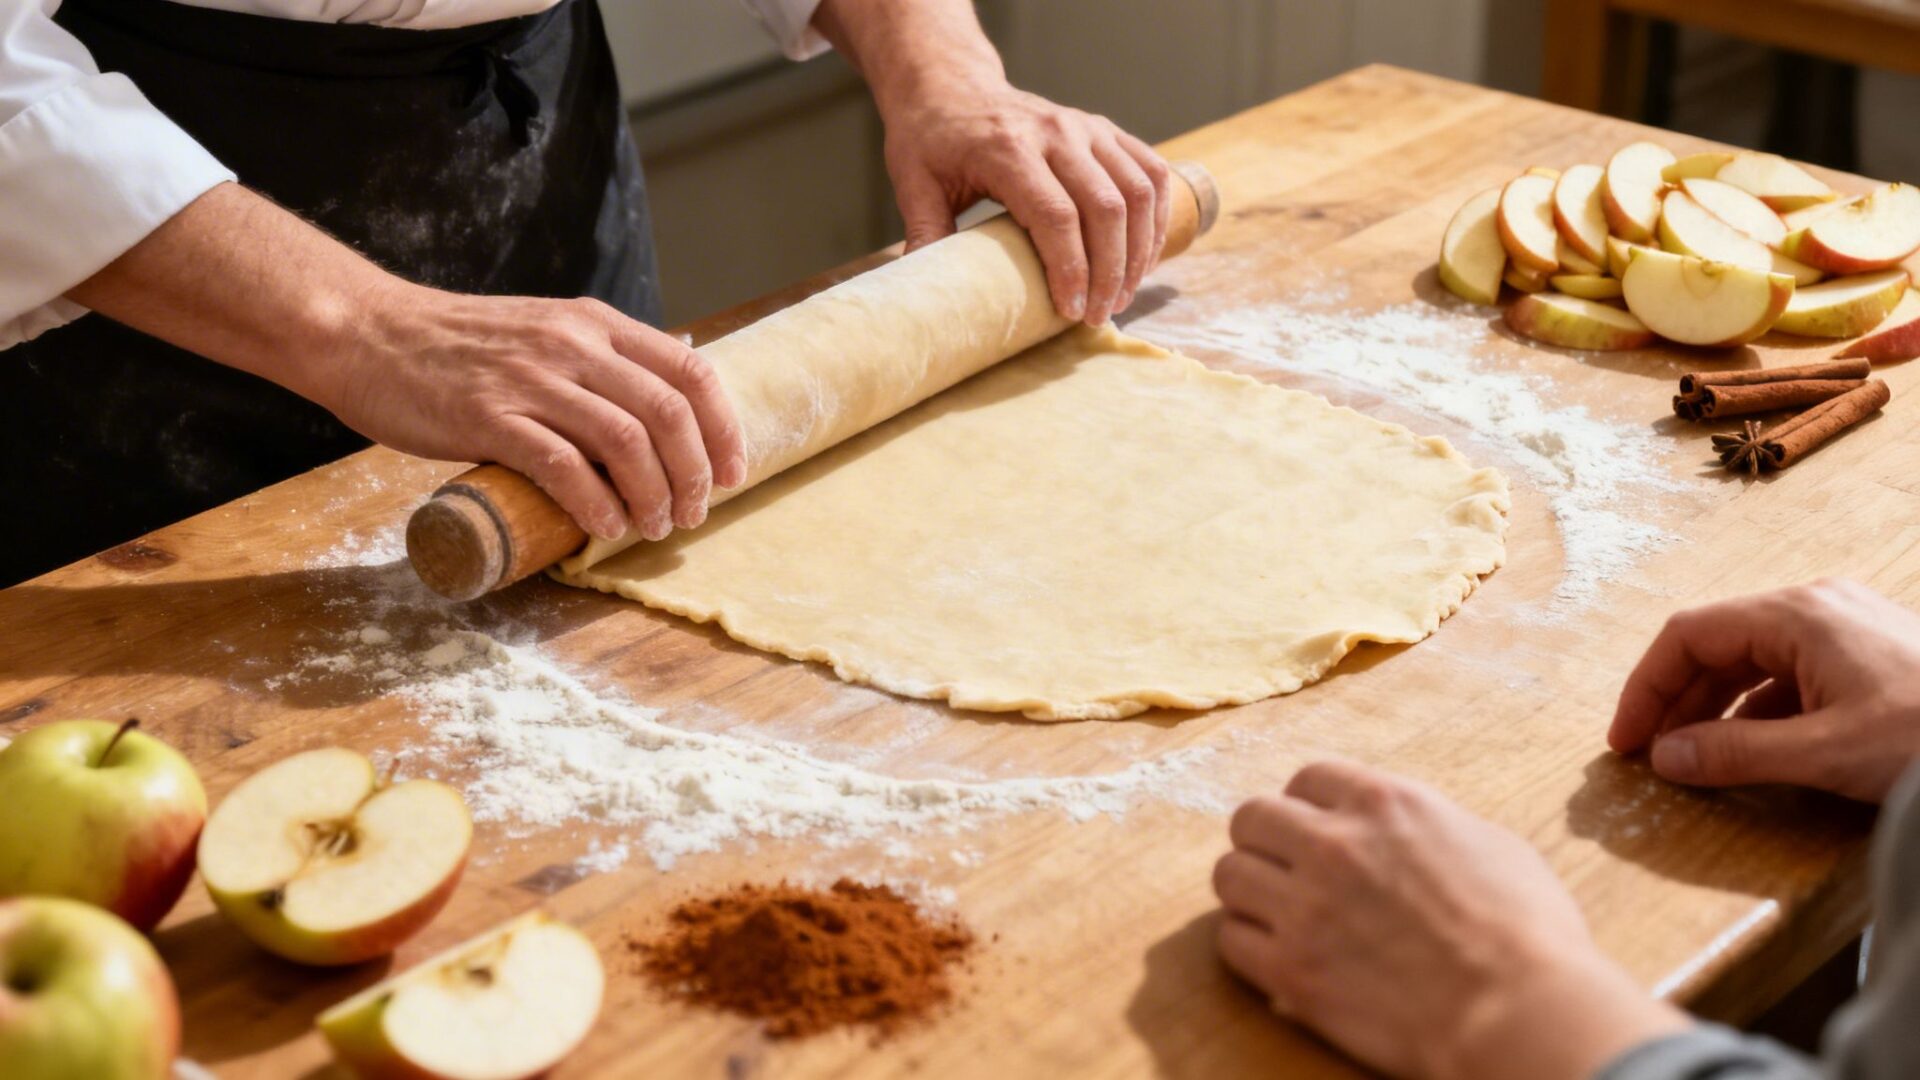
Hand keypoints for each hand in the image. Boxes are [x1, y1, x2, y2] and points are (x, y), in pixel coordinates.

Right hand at [330, 283, 745, 541]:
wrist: (368, 333)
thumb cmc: (459, 347)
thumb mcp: (546, 331)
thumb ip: (600, 358)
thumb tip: (670, 395)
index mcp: (595, 324)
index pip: (690, 373)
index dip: (723, 429)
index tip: (733, 473)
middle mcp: (573, 345)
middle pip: (669, 415)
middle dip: (695, 475)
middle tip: (693, 514)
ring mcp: (531, 381)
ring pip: (626, 445)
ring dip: (654, 498)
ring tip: (653, 528)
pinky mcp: (489, 417)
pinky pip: (564, 467)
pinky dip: (596, 505)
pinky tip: (605, 528)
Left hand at [880, 81, 1170, 326]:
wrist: (952, 86)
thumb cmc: (932, 140)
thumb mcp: (913, 183)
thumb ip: (924, 234)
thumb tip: (926, 297)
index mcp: (1009, 147)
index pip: (1056, 215)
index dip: (1071, 268)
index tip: (1071, 310)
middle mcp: (1056, 132)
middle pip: (1105, 208)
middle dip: (1110, 271)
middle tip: (1099, 315)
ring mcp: (1087, 128)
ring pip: (1138, 192)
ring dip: (1139, 251)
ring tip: (1121, 296)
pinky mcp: (1105, 131)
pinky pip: (1151, 173)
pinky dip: (1157, 219)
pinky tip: (1145, 257)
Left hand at [1214, 761, 1687, 1079]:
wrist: (1520, 1014)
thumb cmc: (1530, 935)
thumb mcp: (1491, 845)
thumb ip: (1429, 827)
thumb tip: (1408, 834)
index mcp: (1383, 804)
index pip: (1307, 778)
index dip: (1308, 805)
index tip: (1314, 829)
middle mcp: (1333, 844)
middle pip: (1252, 818)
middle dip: (1265, 842)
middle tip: (1285, 871)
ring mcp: (1305, 907)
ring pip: (1229, 876)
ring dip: (1249, 892)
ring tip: (1274, 914)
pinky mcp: (1291, 970)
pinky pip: (1231, 942)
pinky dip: (1248, 947)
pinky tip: (1275, 958)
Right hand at [1611, 579, 1919, 803]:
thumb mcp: (1826, 752)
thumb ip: (1737, 753)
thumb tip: (1666, 758)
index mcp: (1798, 613)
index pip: (1689, 636)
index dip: (1647, 688)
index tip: (1626, 741)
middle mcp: (1817, 608)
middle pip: (1717, 646)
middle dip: (1678, 702)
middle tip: (1653, 756)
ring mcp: (1845, 630)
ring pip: (1753, 662)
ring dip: (1716, 709)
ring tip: (1695, 759)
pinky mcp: (1867, 658)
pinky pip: (1790, 677)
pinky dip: (1758, 713)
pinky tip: (1754, 752)